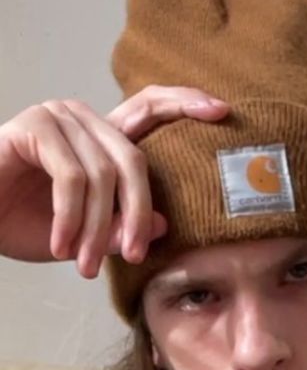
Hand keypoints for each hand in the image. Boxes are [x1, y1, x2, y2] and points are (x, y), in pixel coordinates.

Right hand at [0, 85, 228, 275]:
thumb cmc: (19, 223)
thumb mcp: (80, 237)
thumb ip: (119, 230)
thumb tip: (165, 226)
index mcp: (100, 137)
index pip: (150, 109)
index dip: (185, 105)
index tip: (222, 112)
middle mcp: (83, 118)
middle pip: (134, 158)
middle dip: (138, 212)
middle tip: (134, 256)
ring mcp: (57, 116)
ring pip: (103, 174)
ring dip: (95, 227)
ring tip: (82, 265)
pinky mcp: (33, 126)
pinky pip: (72, 176)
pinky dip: (70, 218)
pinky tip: (61, 245)